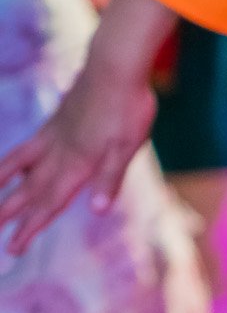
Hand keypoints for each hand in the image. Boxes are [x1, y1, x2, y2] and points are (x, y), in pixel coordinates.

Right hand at [0, 56, 155, 254]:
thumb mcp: (128, 146)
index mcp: (78, 164)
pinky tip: (10, 167)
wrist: (114, 65)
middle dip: (12, 215)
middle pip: (31, 190)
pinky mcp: (55, 121)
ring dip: (3, 187)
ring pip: (20, 167)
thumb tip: (97, 210)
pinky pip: (26, 147)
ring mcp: (54, 136)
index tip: (13, 247)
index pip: (50, 203)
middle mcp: (59, 153)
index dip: (32, 226)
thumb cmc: (128, 107)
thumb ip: (110, 178)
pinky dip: (12, 162)